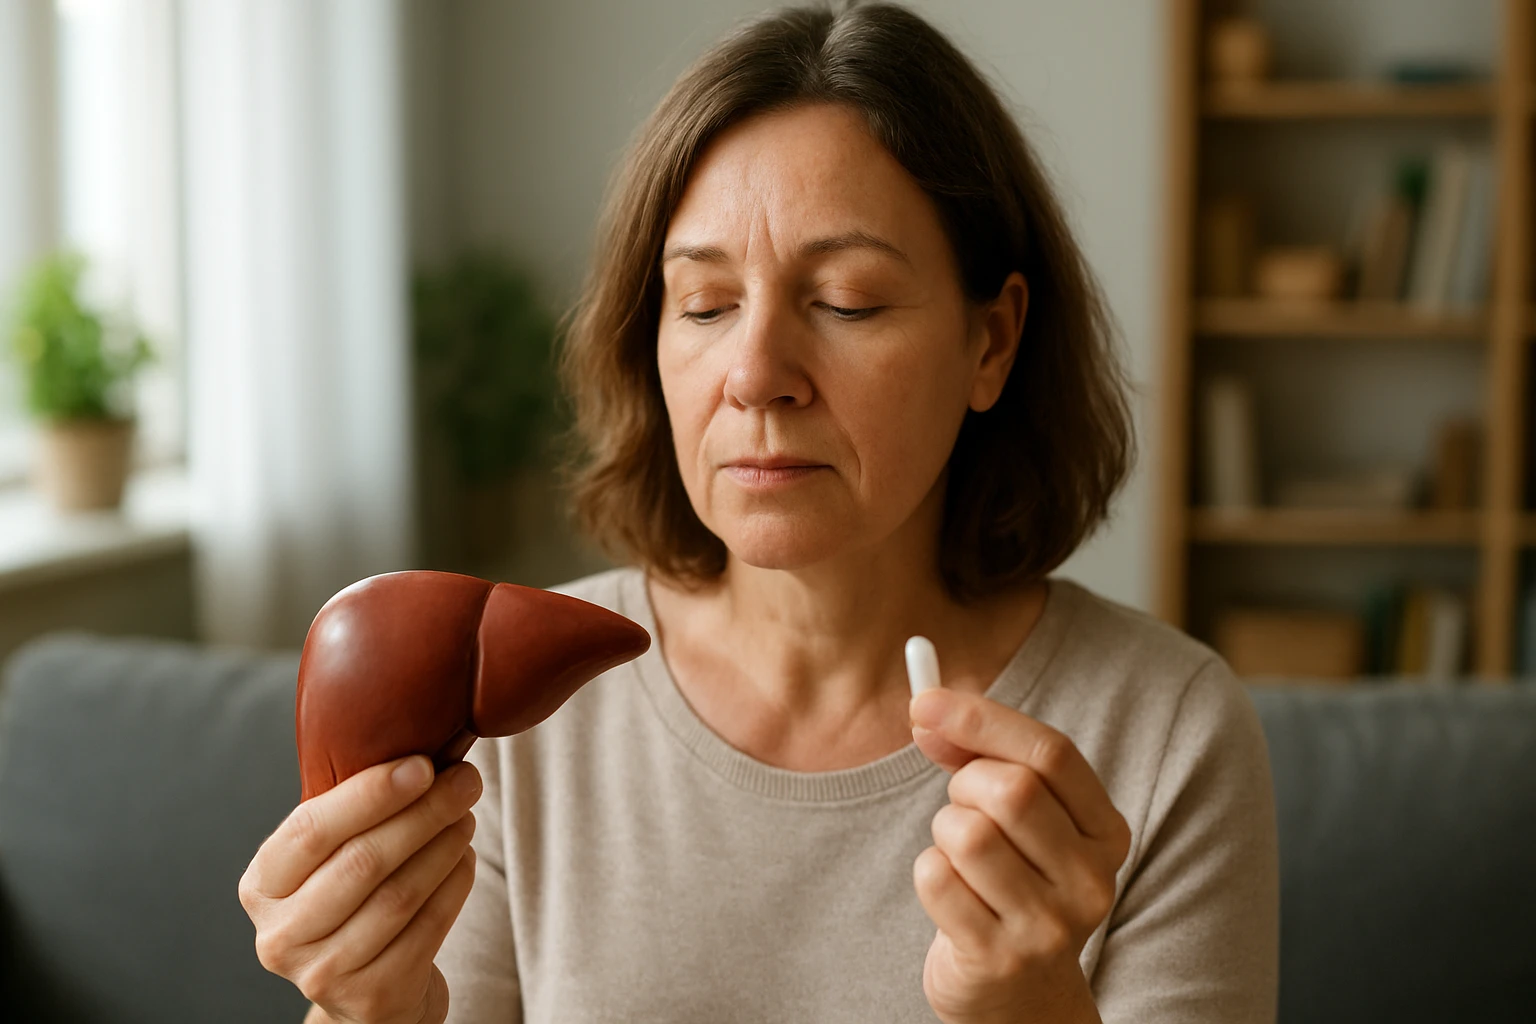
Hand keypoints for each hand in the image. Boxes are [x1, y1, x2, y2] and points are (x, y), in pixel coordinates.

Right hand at [238, 755, 482, 1023]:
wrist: (371, 988)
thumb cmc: (353, 899)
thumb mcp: (330, 859)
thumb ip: (351, 812)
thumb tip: (421, 741)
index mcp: (262, 885)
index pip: (310, 831)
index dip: (370, 795)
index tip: (422, 765)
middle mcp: (280, 934)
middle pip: (362, 861)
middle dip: (423, 813)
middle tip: (466, 781)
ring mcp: (321, 973)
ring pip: (399, 895)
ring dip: (444, 846)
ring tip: (467, 816)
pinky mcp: (371, 996)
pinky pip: (426, 928)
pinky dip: (454, 886)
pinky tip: (465, 859)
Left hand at [909, 688, 1130, 1023]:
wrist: (1021, 996)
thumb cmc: (1013, 883)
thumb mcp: (1018, 817)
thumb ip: (979, 755)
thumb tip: (928, 710)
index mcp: (1105, 832)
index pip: (1052, 753)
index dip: (983, 718)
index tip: (925, 701)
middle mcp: (1090, 880)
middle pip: (1010, 789)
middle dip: (964, 784)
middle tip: (962, 808)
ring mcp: (1049, 925)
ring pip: (966, 833)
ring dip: (944, 833)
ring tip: (961, 858)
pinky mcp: (999, 957)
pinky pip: (935, 877)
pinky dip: (929, 873)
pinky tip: (953, 897)